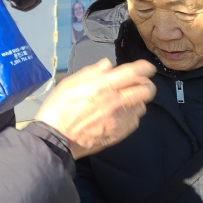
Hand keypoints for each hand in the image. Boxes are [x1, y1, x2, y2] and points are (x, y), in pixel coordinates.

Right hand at [34, 59, 155, 158]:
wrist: (56, 137)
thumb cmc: (59, 107)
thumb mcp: (70, 83)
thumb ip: (91, 72)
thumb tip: (107, 65)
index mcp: (102, 86)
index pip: (133, 73)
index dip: (145, 68)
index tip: (147, 67)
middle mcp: (115, 102)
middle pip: (146, 91)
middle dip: (146, 84)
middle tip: (139, 84)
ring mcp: (119, 119)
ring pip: (142, 106)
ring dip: (137, 100)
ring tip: (126, 100)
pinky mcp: (119, 134)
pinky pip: (135, 121)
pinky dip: (131, 115)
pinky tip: (120, 114)